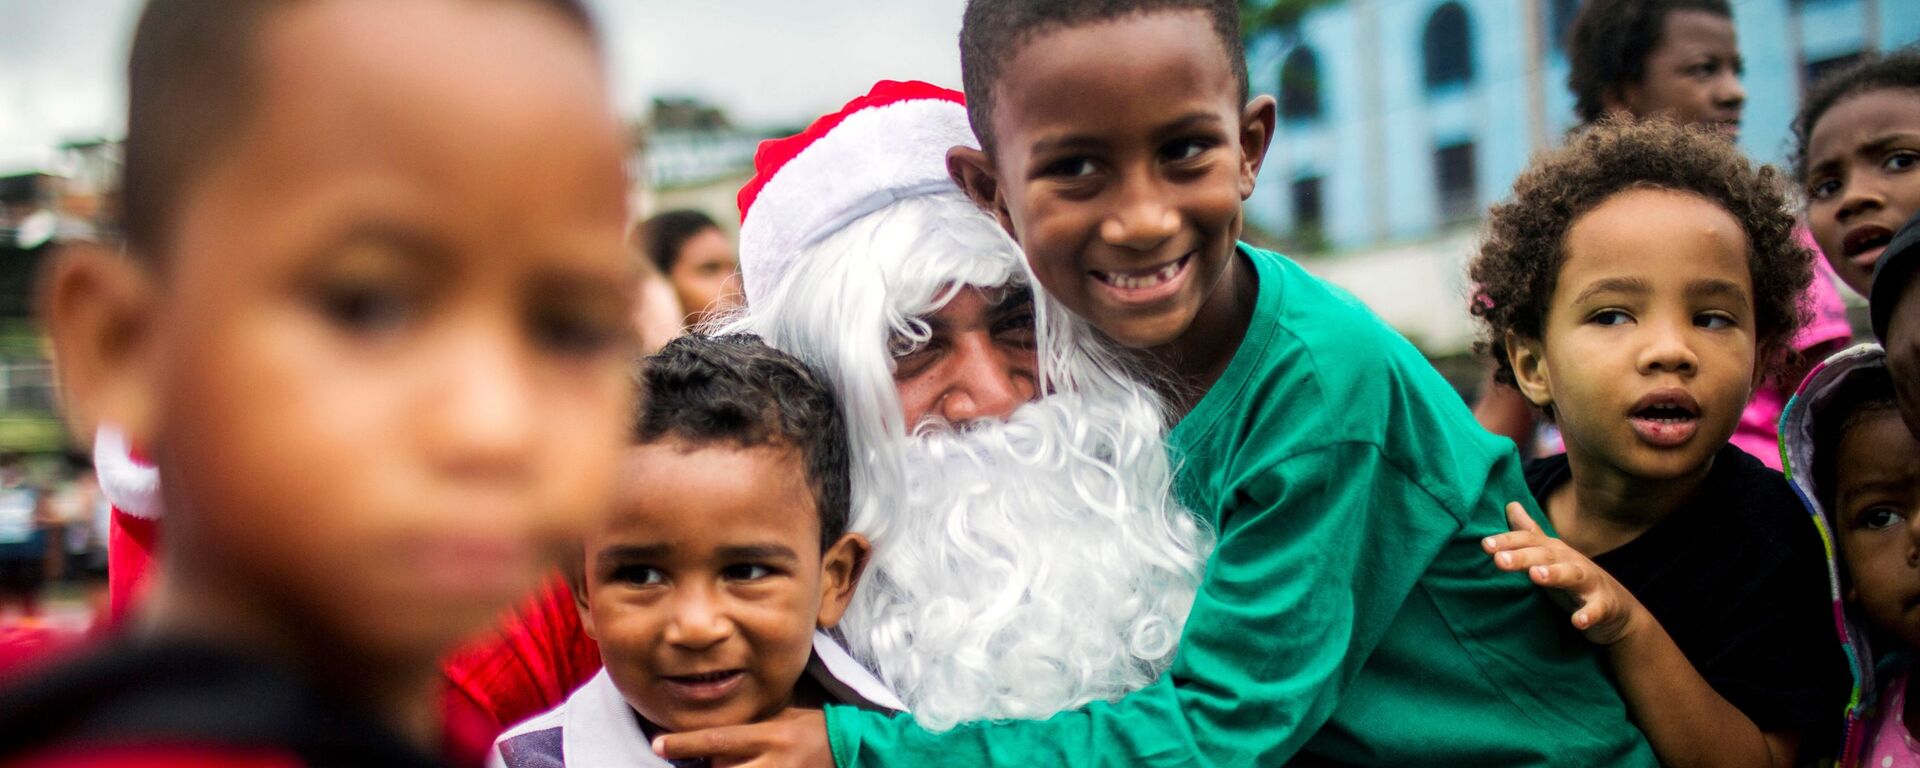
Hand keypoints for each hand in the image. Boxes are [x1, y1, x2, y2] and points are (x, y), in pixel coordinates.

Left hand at [653, 708, 832, 767]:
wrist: (852, 749)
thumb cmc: (811, 729)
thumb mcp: (780, 719)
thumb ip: (748, 731)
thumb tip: (709, 748)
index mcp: (771, 735)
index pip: (719, 740)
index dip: (686, 743)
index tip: (657, 743)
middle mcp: (774, 761)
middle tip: (706, 760)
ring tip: (740, 760)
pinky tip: (747, 767)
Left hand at [1482, 502, 1645, 645]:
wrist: (1617, 607)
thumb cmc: (1574, 578)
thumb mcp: (1551, 555)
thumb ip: (1529, 533)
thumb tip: (1510, 504)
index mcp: (1554, 551)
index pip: (1528, 542)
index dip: (1506, 542)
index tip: (1484, 545)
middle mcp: (1571, 561)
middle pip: (1545, 555)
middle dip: (1522, 556)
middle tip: (1499, 560)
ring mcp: (1589, 582)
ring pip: (1572, 575)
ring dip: (1555, 574)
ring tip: (1536, 575)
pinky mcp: (1604, 605)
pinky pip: (1596, 610)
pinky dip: (1588, 614)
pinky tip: (1577, 621)